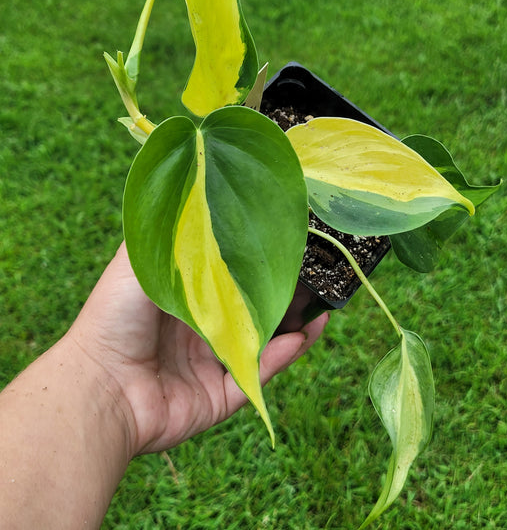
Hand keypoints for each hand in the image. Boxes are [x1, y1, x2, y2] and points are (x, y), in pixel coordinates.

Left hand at [68, 243, 328, 455]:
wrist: (97, 387)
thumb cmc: (113, 316)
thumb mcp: (140, 260)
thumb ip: (174, 234)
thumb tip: (203, 193)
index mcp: (183, 297)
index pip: (230, 275)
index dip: (258, 260)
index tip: (288, 240)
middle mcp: (200, 329)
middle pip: (254, 308)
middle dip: (286, 292)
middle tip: (319, 272)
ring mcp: (212, 364)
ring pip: (265, 341)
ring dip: (296, 324)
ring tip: (326, 304)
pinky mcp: (221, 396)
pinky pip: (259, 376)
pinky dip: (284, 356)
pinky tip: (307, 334)